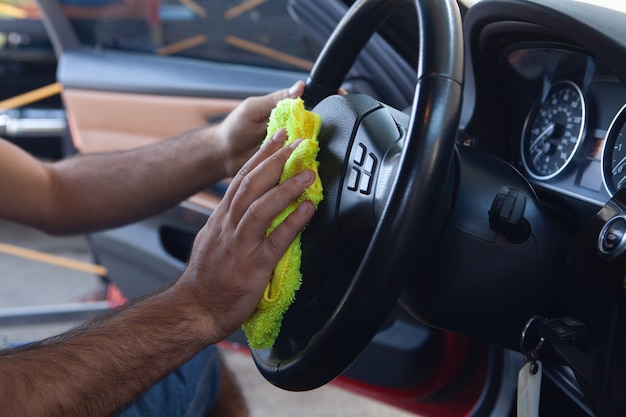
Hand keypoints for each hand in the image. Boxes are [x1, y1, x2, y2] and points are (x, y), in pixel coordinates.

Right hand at [178, 129, 315, 340]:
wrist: (194, 310)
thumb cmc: (207, 279)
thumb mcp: (214, 241)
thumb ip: (232, 222)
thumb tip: (250, 208)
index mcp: (222, 219)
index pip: (241, 178)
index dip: (261, 156)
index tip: (277, 138)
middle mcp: (229, 226)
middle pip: (251, 185)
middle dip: (275, 160)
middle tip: (297, 142)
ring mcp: (240, 246)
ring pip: (260, 208)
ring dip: (286, 187)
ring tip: (308, 174)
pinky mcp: (252, 267)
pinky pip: (275, 241)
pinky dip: (292, 223)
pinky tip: (308, 210)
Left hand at [217, 81, 304, 177]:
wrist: (224, 155)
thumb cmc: (235, 128)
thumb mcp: (254, 108)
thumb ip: (277, 99)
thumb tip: (300, 86)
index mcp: (282, 112)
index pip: (304, 109)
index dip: (312, 110)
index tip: (318, 111)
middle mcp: (289, 129)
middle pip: (309, 128)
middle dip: (311, 130)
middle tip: (305, 134)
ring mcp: (288, 146)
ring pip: (305, 145)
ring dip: (304, 146)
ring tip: (302, 146)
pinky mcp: (285, 162)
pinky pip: (297, 160)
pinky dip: (299, 159)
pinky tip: (301, 158)